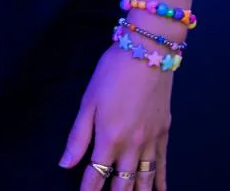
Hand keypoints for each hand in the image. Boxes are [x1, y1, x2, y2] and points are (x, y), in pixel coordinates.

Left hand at [58, 44, 170, 190]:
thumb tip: (65, 164)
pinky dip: (160, 183)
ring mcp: (150, 142)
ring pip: (144, 181)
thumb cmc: (112, 72)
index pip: (96, 176)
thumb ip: (78, 136)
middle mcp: (131, 147)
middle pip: (122, 185)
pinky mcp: (164, 133)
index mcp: (109, 139)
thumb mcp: (88, 100)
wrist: (148, 52)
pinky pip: (162, 166)